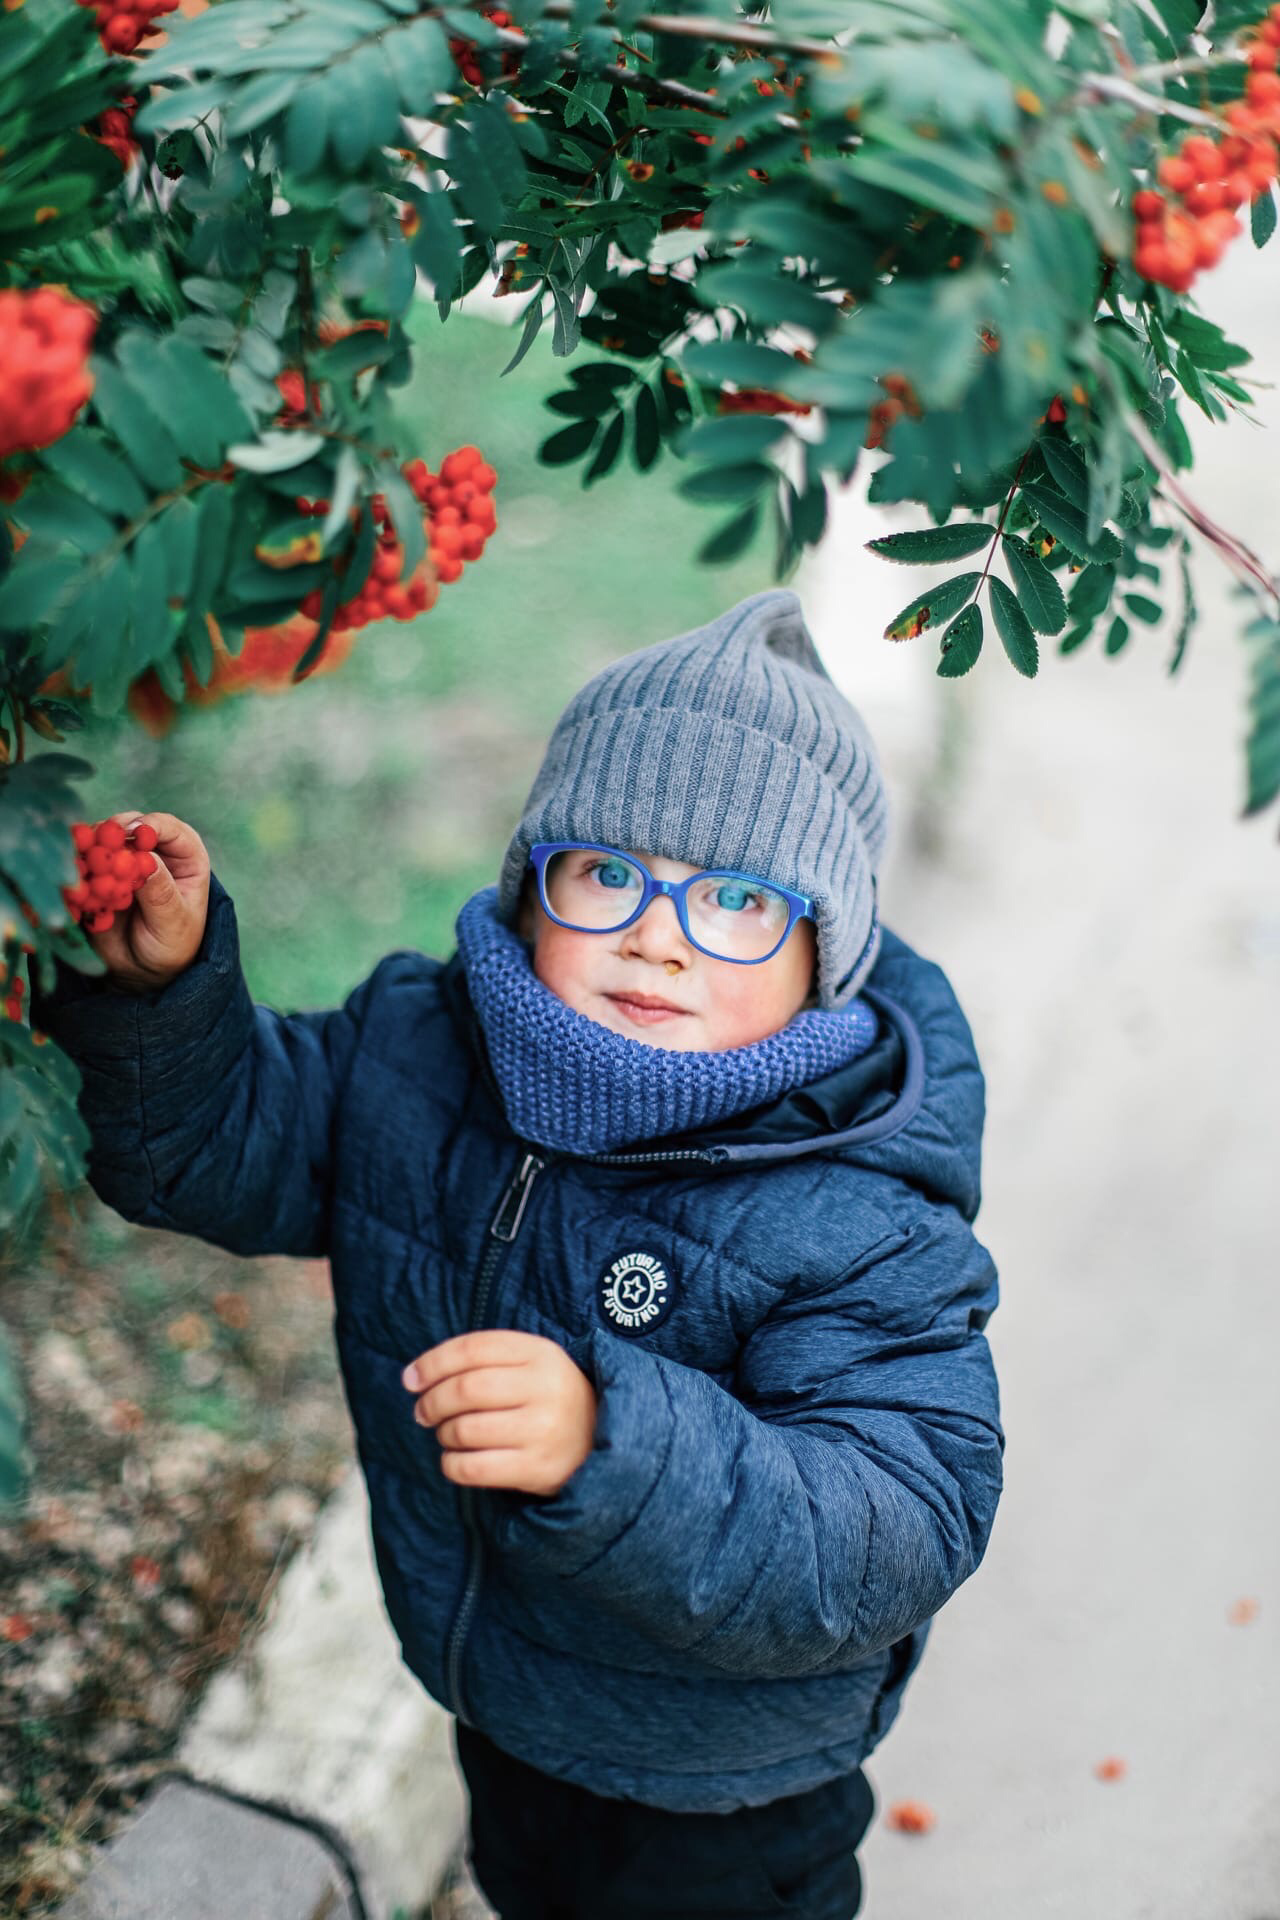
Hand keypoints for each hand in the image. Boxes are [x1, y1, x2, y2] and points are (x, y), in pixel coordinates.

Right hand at [89, 811, 210, 993]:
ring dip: (87, 850)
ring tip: (82, 867)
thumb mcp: (172, 923)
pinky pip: (79, 863)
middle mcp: (151, 850)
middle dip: (110, 833)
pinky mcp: (94, 873)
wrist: (142, 969)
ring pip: (99, 840)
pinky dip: (73, 867)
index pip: (169, 827)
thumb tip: (145, 858)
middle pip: (127, 826)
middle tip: (98, 846)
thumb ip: (161, 893)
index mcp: (184, 856)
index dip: (150, 825)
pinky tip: (70, 880)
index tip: (134, 832)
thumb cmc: (170, 944)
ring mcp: (119, 859)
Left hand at [401, 1330, 597, 1496]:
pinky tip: (456, 1460)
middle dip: (432, 1402)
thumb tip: (412, 1377)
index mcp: (541, 1353)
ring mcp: (544, 1430)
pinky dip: (452, 1465)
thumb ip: (479, 1361)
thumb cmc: (547, 1398)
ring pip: (465, 1429)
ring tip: (448, 1435)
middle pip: (466, 1389)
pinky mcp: (539, 1469)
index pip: (473, 1349)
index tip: (410, 1379)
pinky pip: (474, 1468)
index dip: (433, 1362)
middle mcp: (545, 1388)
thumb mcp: (528, 1364)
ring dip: (443, 1434)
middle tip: (423, 1412)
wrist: (600, 1440)